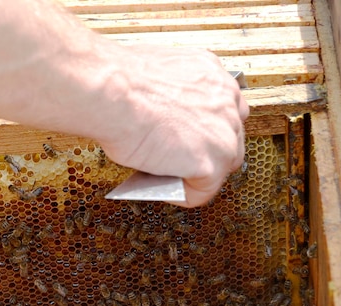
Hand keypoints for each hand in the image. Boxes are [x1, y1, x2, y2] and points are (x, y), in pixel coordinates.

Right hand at [98, 46, 248, 207]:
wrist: (111, 92)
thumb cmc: (119, 82)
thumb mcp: (158, 78)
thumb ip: (174, 98)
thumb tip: (165, 121)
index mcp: (212, 75)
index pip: (224, 108)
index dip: (203, 127)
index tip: (183, 136)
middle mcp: (226, 100)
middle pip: (229, 138)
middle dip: (205, 150)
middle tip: (175, 159)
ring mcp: (224, 134)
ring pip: (220, 166)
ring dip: (195, 173)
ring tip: (166, 175)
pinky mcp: (211, 164)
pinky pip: (202, 191)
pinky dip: (182, 195)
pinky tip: (162, 188)